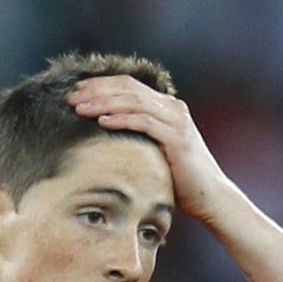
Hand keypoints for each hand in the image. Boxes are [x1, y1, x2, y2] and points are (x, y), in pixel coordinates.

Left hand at [66, 75, 230, 221]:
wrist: (212, 197)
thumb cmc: (181, 179)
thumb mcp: (157, 150)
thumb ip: (140, 136)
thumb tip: (104, 134)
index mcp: (168, 107)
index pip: (130, 85)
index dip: (102, 84)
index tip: (77, 89)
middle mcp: (174, 108)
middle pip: (129, 88)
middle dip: (97, 90)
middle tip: (71, 96)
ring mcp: (177, 121)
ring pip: (134, 102)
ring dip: (103, 103)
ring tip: (79, 108)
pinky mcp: (177, 138)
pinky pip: (144, 122)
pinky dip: (121, 119)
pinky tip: (101, 121)